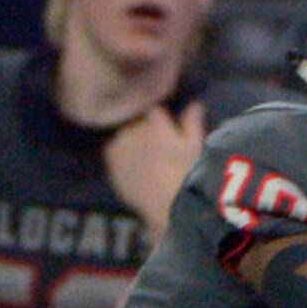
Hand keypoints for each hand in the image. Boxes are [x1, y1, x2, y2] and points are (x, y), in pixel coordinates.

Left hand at [104, 101, 207, 240]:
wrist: (169, 202)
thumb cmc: (188, 171)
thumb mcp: (195, 145)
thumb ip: (192, 122)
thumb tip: (195, 105)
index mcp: (155, 120)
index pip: (155, 112)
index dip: (160, 121)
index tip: (167, 131)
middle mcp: (134, 126)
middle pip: (137, 124)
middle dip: (144, 132)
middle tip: (156, 150)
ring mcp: (120, 143)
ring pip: (124, 138)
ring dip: (131, 144)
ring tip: (143, 162)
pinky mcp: (111, 160)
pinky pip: (114, 153)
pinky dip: (121, 158)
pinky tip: (132, 170)